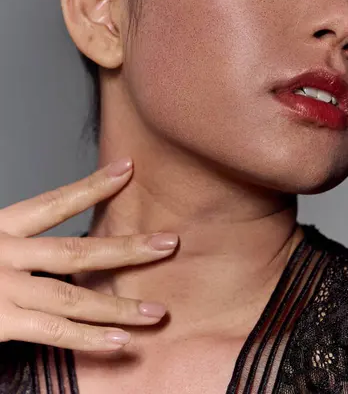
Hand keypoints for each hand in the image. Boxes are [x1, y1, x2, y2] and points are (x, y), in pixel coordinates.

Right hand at [0, 158, 177, 350]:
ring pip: (73, 297)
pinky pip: (51, 332)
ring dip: (118, 305)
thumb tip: (47, 232)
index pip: (55, 201)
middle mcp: (5, 254)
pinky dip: (88, 338)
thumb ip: (17, 232)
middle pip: (77, 249)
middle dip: (126, 248)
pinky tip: (121, 341)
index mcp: (0, 228)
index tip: (127, 170)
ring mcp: (3, 290)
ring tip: (157, 311)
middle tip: (168, 244)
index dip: (93, 186)